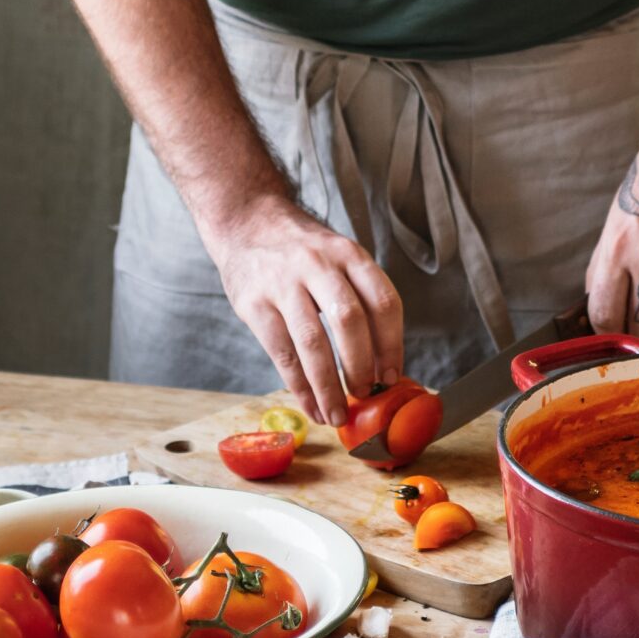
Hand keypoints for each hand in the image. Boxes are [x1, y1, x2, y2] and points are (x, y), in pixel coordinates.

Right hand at [199, 196, 403, 425]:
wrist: (246, 222)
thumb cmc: (302, 252)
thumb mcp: (338, 258)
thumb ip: (359, 298)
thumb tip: (382, 364)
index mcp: (349, 255)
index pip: (383, 302)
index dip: (392, 345)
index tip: (391, 376)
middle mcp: (319, 265)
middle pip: (350, 321)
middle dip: (360, 366)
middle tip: (364, 395)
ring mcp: (283, 283)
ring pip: (312, 342)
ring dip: (328, 386)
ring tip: (336, 415)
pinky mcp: (254, 303)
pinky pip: (281, 353)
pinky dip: (299, 386)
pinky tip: (310, 404)